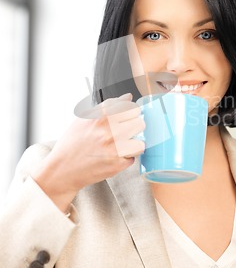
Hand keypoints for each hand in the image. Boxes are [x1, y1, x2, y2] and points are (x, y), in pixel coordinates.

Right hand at [32, 93, 144, 211]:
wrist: (62, 170)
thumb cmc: (72, 144)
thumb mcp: (84, 119)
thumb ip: (107, 107)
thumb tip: (127, 97)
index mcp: (101, 117)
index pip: (130, 107)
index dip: (130, 111)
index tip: (127, 115)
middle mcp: (109, 131)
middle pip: (140, 123)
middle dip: (134, 127)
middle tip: (126, 131)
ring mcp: (114, 149)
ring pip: (141, 142)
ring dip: (134, 144)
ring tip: (123, 145)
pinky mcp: (117, 165)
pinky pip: (133, 158)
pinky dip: (126, 158)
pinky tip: (115, 157)